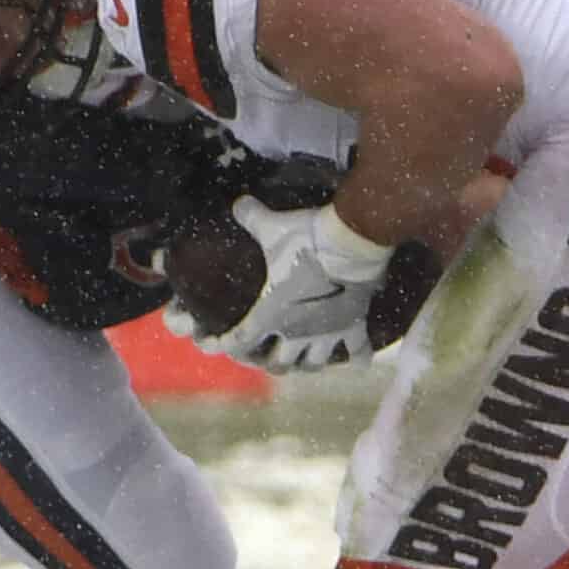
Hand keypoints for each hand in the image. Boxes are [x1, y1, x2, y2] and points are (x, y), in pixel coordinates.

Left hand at [168, 196, 393, 372]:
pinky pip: (358, 350)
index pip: (238, 341)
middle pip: (278, 364)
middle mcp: (297, 332)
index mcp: (270, 314)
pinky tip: (357, 364)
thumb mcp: (273, 227)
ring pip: (314, 364)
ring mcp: (327, 332)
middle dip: (268, 362)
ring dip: (306, 364)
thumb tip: (239, 204)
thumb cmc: (307, 239)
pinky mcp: (354, 324)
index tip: (210, 344)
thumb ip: (252, 217)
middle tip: (264, 355)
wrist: (351, 243)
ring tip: (303, 360)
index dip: (220, 345)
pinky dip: (358, 359)